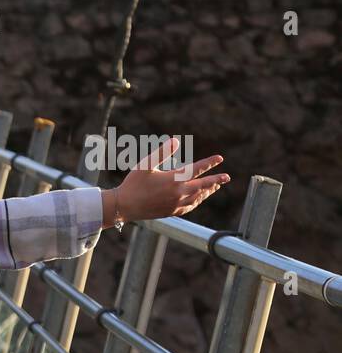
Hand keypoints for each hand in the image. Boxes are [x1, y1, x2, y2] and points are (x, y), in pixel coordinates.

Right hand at [106, 136, 228, 226]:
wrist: (124, 206)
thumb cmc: (133, 183)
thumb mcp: (145, 164)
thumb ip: (161, 152)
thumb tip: (176, 140)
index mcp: (173, 179)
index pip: (196, 169)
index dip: (209, 163)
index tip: (220, 158)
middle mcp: (178, 193)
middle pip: (202, 185)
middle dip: (216, 180)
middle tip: (227, 177)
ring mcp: (175, 204)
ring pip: (198, 197)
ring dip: (208, 191)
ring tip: (215, 186)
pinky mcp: (171, 212)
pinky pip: (190, 206)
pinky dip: (197, 201)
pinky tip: (199, 198)